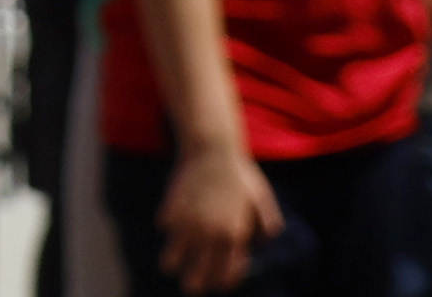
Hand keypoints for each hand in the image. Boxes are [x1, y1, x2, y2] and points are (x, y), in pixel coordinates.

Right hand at [158, 140, 284, 290]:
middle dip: (195, 285)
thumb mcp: (263, 200)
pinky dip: (169, 227)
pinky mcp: (170, 209)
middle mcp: (208, 235)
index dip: (222, 283)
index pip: (224, 277)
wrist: (212, 148)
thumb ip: (267, 228)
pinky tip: (176, 218)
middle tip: (194, 282)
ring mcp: (187, 223)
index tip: (219, 278)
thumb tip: (256, 246)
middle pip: (195, 280)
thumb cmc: (241, 174)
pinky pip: (165, 229)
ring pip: (170, 262)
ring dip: (174, 263)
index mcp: (233, 236)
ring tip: (176, 260)